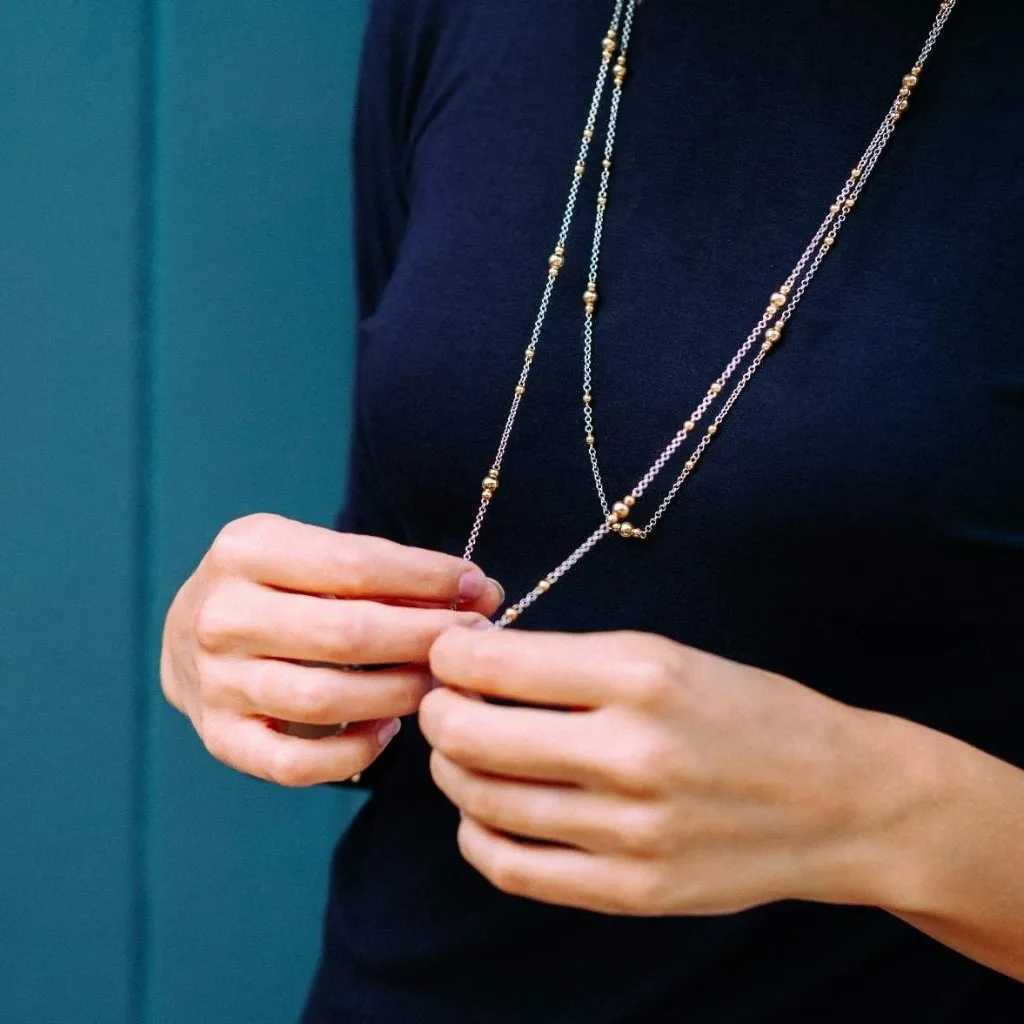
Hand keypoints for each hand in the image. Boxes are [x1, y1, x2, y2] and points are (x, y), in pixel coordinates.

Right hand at [161, 513, 500, 785]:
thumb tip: (483, 591)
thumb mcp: (317, 555)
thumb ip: (393, 572)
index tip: (477, 586)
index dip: (427, 579)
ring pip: (326, 699)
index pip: (355, 566)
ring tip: (437, 681)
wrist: (190, 634)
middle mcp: (221, 615)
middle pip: (346, 634)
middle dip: (425, 637)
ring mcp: (215, 681)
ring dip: (400, 693)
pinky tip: (388, 728)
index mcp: (246, 550)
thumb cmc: (279, 586)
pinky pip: (296, 765)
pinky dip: (354, 752)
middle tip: (473, 640)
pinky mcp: (221, 737)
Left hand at [421, 626, 914, 915]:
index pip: (495, 664)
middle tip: (445, 700)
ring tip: (466, 750)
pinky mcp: (631, 889)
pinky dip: (477, 832)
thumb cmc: (752, 714)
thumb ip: (573, 663)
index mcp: (643, 674)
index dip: (450, 654)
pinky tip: (488, 808)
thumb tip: (478, 664)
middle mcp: (632, 752)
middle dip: (437, 709)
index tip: (450, 653)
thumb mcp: (671, 657)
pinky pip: (511, 866)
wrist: (841, 800)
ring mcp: (630, 830)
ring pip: (480, 799)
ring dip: (451, 767)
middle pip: (470, 734)